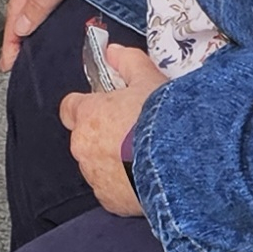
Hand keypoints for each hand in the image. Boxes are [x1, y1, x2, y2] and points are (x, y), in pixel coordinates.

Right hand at [0, 0, 127, 69]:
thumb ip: (39, 4)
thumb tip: (22, 27)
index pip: (15, 10)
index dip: (10, 38)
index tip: (8, 60)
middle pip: (23, 10)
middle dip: (17, 36)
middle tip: (15, 60)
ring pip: (39, 8)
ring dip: (34, 29)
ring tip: (31, 51)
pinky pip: (56, 6)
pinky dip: (50, 20)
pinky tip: (54, 29)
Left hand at [60, 42, 162, 216]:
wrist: (182, 165)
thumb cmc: (163, 121)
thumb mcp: (149, 81)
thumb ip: (127, 62)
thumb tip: (113, 51)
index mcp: (88, 115)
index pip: (70, 107)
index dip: (86, 107)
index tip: (101, 108)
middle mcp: (83, 146)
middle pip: (85, 137)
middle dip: (103, 136)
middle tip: (132, 134)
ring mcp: (94, 175)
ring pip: (97, 165)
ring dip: (112, 162)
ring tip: (143, 158)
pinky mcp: (109, 201)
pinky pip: (111, 191)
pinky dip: (123, 187)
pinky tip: (145, 180)